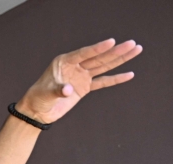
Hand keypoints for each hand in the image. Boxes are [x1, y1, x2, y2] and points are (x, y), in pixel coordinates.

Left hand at [18, 38, 141, 123]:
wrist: (37, 111)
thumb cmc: (37, 98)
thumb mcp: (46, 93)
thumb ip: (58, 90)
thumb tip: (68, 90)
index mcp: (64, 62)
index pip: (84, 53)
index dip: (97, 48)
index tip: (111, 41)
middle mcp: (75, 66)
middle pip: (98, 58)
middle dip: (115, 51)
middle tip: (132, 43)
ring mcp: (81, 76)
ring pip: (103, 66)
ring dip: (119, 59)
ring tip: (136, 50)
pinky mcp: (84, 87)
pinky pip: (102, 82)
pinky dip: (115, 79)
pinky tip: (129, 74)